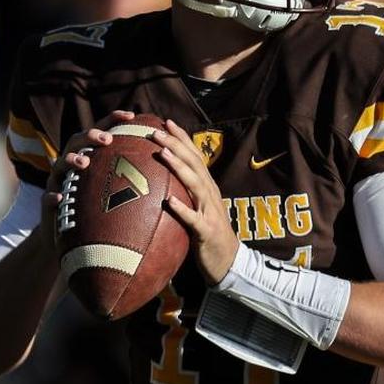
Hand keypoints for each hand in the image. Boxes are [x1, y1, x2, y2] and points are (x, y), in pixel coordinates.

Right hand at [39, 110, 136, 251]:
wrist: (72, 242)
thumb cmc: (102, 214)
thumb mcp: (119, 192)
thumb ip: (136, 176)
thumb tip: (170, 163)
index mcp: (90, 158)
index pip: (101, 132)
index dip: (113, 120)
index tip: (132, 115)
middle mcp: (71, 167)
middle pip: (77, 141)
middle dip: (91, 136)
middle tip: (107, 140)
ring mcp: (58, 184)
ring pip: (59, 166)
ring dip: (71, 160)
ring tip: (83, 163)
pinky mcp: (48, 205)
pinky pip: (47, 198)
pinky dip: (52, 197)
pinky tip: (59, 198)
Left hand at [151, 120, 240, 284]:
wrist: (228, 262)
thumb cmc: (207, 234)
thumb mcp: (197, 208)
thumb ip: (185, 193)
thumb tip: (161, 181)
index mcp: (207, 187)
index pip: (194, 156)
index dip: (181, 138)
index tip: (165, 121)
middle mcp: (210, 194)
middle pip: (194, 164)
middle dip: (176, 145)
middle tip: (155, 131)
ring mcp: (210, 212)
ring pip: (195, 184)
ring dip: (179, 167)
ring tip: (163, 154)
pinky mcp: (206, 231)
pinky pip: (193, 219)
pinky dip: (182, 209)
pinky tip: (168, 201)